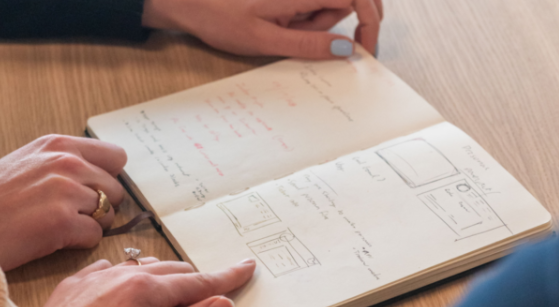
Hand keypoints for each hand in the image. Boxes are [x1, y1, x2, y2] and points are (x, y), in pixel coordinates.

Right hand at [0, 134, 126, 270]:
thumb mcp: (26, 163)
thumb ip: (63, 163)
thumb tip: (100, 176)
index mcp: (57, 144)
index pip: (116, 156)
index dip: (109, 177)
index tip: (94, 190)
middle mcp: (66, 162)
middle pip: (117, 189)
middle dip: (101, 206)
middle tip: (70, 216)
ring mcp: (66, 191)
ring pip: (109, 214)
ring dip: (91, 225)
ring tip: (58, 227)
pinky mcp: (62, 222)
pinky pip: (95, 236)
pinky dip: (80, 243)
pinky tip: (53, 240)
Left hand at [43, 257, 255, 306]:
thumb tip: (221, 305)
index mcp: (148, 291)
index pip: (198, 283)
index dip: (225, 278)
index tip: (245, 268)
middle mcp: (126, 274)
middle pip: (175, 271)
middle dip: (194, 282)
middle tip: (206, 297)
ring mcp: (101, 274)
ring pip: (145, 266)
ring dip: (164, 279)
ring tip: (166, 300)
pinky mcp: (80, 280)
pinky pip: (115, 269)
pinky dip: (131, 278)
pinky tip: (126, 292)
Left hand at [143, 0, 382, 58]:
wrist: (189, 2)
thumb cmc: (219, 18)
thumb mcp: (265, 40)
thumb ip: (308, 44)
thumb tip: (346, 49)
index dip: (370, 20)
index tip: (366, 46)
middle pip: (346, 2)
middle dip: (335, 26)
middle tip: (302, 40)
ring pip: (327, 8)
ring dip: (311, 27)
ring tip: (276, 30)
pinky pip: (310, 8)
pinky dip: (302, 23)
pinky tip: (276, 26)